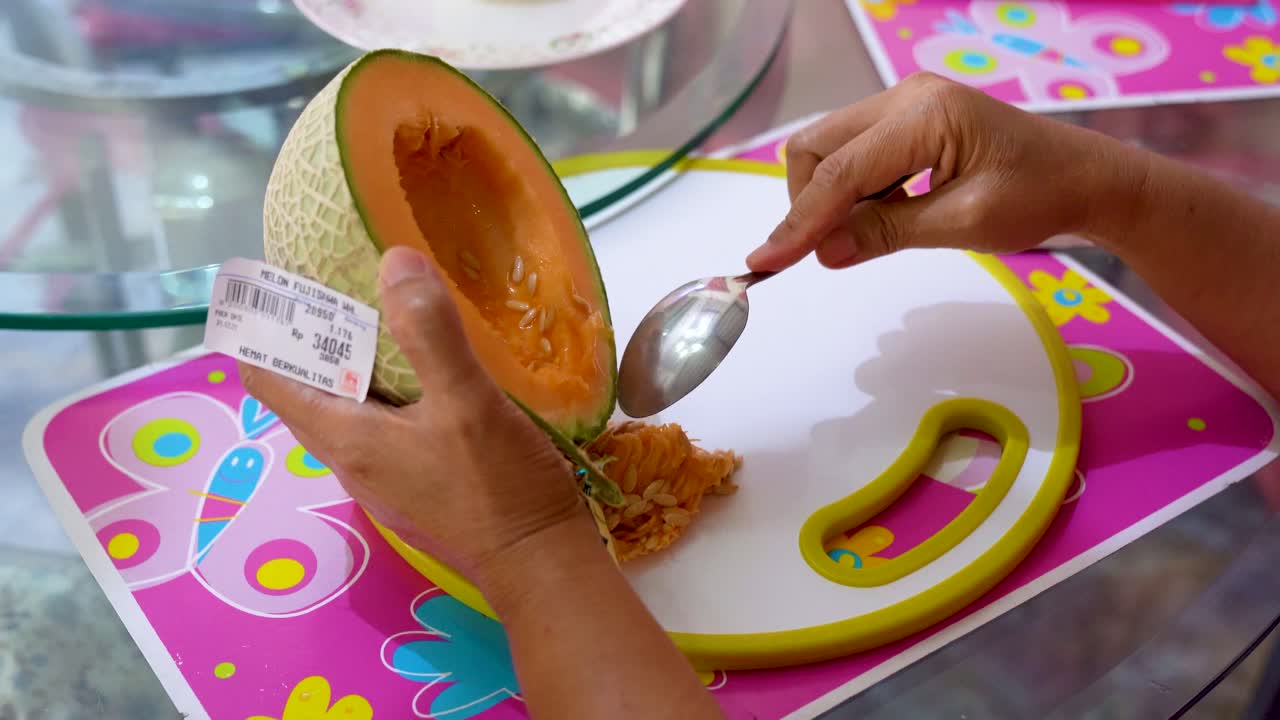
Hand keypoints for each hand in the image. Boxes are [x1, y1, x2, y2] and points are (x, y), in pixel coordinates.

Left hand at [238, 247, 590, 586]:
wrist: (541, 560)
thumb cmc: (500, 486)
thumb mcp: (468, 403)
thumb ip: (430, 334)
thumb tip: (393, 260)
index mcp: (346, 437)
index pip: (268, 379)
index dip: (262, 329)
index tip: (278, 280)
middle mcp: (352, 459)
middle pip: (305, 389)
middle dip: (310, 336)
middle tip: (338, 278)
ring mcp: (384, 474)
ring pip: (346, 406)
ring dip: (352, 362)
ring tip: (382, 310)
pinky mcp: (415, 480)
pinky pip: (382, 421)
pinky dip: (387, 385)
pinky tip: (426, 366)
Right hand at [747, 72, 1148, 271]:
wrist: (1086, 178)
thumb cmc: (1039, 198)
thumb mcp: (963, 225)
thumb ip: (887, 232)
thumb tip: (824, 251)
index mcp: (924, 115)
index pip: (839, 173)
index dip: (798, 222)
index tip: (764, 263)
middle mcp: (906, 97)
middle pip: (817, 148)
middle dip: (808, 202)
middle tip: (830, 251)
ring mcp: (906, 103)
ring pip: (829, 149)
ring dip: (830, 197)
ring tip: (865, 234)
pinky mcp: (909, 118)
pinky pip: (855, 152)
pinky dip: (852, 189)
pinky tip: (882, 214)